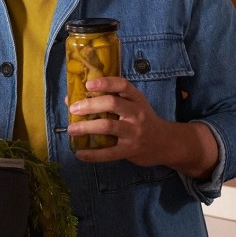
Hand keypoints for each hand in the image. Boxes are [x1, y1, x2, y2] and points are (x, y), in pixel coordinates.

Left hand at [67, 76, 217, 176]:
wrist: (164, 143)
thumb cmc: (142, 120)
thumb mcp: (133, 106)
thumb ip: (108, 100)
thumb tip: (71, 98)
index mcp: (136, 99)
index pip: (122, 85)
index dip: (105, 83)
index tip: (89, 84)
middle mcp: (136, 113)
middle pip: (112, 104)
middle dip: (90, 105)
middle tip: (73, 108)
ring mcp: (134, 132)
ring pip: (108, 126)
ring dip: (86, 127)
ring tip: (71, 129)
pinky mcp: (130, 150)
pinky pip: (109, 153)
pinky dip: (92, 154)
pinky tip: (79, 153)